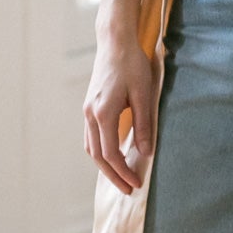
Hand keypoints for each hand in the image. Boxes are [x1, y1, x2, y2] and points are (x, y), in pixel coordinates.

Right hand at [83, 31, 158, 193]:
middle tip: (128, 190)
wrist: (114, 42)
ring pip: (91, 148)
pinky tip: (112, 156)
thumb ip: (143, 124)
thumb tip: (146, 152)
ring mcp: (87, 111)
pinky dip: (100, 152)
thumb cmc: (132, 65)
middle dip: (113, 176)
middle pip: (98, 156)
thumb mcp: (143, 94)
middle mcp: (91, 115)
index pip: (111, 153)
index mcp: (103, 113)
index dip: (123, 172)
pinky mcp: (89, 107)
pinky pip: (90, 137)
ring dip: (104, 166)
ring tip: (120, 177)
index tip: (136, 183)